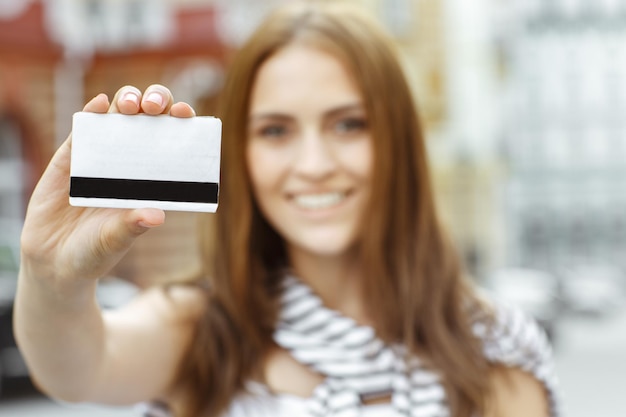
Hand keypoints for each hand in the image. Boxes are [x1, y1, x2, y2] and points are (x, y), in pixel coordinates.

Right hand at [20, 85, 195, 287]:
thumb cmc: (95, 251)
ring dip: (125, 100)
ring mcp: (100, 156)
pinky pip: (83, 130)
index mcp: (151, 179)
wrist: (54, 261)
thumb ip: (132, 226)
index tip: (184, 115)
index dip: (180, 123)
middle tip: (154, 107)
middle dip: (155, 101)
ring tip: (129, 106)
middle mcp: (129, 161)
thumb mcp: (115, 240)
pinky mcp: (70, 158)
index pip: (172, 141)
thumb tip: (156, 215)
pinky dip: (91, 113)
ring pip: (117, 115)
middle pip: (147, 118)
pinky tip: (99, 104)